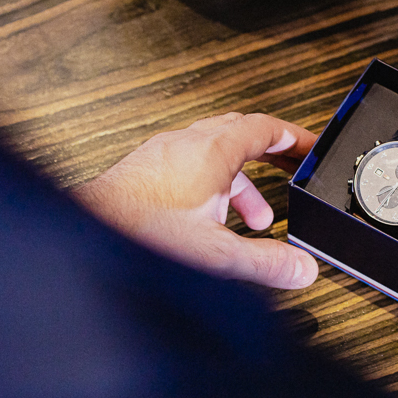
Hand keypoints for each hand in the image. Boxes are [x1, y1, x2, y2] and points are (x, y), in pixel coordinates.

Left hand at [71, 112, 319, 288]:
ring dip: (238, 184)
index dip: (293, 138)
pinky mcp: (142, 172)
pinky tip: (208, 223)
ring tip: (254, 219)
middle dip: (269, 156)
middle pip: (239, 134)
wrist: (87, 233)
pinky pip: (187, 169)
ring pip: (211, 156)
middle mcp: (184, 144)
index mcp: (210, 151)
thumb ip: (265, 263)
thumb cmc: (140, 233)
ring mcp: (160, 155)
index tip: (310, 148)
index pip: (264, 128)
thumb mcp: (216, 254)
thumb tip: (300, 269)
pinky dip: (210, 189)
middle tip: (289, 171)